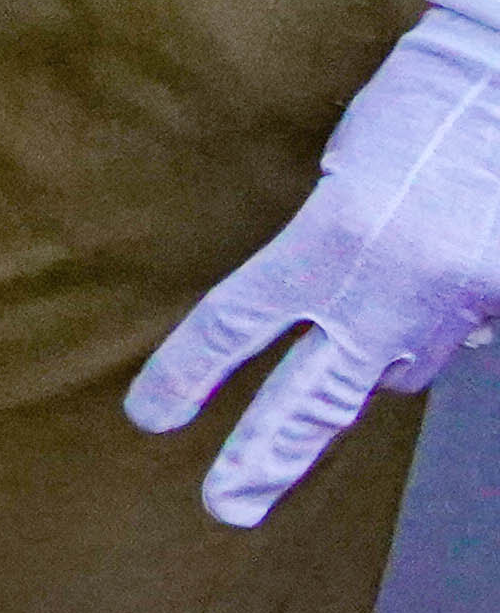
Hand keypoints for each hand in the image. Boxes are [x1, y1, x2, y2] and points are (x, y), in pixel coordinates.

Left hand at [130, 0, 499, 525]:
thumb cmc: (421, 105)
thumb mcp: (344, 169)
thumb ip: (325, 244)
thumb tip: (335, 307)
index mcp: (328, 240)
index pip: (235, 324)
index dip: (187, 375)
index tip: (151, 417)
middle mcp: (387, 288)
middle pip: (314, 398)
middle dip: (268, 456)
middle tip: (226, 507)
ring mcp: (455, 307)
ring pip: (399, 369)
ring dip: (379, 357)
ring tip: (382, 303)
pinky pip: (461, 337)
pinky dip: (445, 325)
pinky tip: (449, 279)